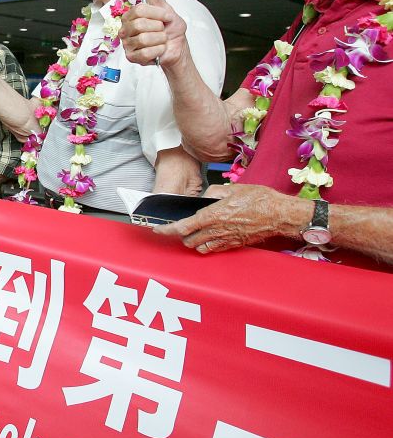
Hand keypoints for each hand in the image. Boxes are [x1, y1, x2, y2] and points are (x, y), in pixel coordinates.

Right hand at [118, 0, 188, 66]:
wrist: (176, 47)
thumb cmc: (170, 28)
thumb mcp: (165, 8)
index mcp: (131, 15)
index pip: (139, 10)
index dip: (157, 13)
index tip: (166, 16)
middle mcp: (125, 28)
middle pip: (139, 24)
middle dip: (158, 28)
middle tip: (162, 30)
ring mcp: (127, 43)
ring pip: (144, 39)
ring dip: (159, 40)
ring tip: (161, 40)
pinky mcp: (131, 57)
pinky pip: (145, 53)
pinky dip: (158, 51)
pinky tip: (159, 50)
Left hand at [154, 184, 306, 252]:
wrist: (280, 215)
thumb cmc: (260, 200)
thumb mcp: (233, 189)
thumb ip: (213, 193)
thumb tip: (204, 197)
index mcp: (213, 216)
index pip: (183, 227)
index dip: (167, 229)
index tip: (157, 229)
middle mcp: (217, 231)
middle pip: (188, 240)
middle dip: (181, 235)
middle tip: (180, 226)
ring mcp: (226, 240)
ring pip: (200, 247)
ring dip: (194, 241)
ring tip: (195, 231)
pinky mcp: (234, 244)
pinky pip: (214, 249)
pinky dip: (207, 244)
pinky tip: (210, 236)